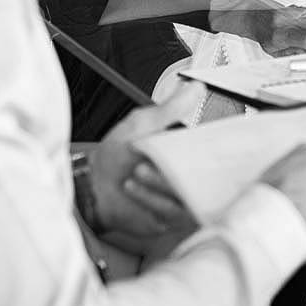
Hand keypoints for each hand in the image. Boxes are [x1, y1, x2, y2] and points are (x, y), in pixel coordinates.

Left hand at [89, 86, 196, 247]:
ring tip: (138, 170)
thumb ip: (171, 108)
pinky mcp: (168, 218)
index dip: (213, 146)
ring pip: (186, 191)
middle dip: (181, 165)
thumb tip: (195, 88)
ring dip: (159, 181)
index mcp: (184, 150)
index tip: (204, 142)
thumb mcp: (142, 124)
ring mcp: (179, 197)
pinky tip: (133, 186)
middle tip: (161, 156)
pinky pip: (171, 209)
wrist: (92, 186)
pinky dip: (151, 197)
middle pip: (203, 172)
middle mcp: (185, 174)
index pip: (212, 148)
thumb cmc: (115, 155)